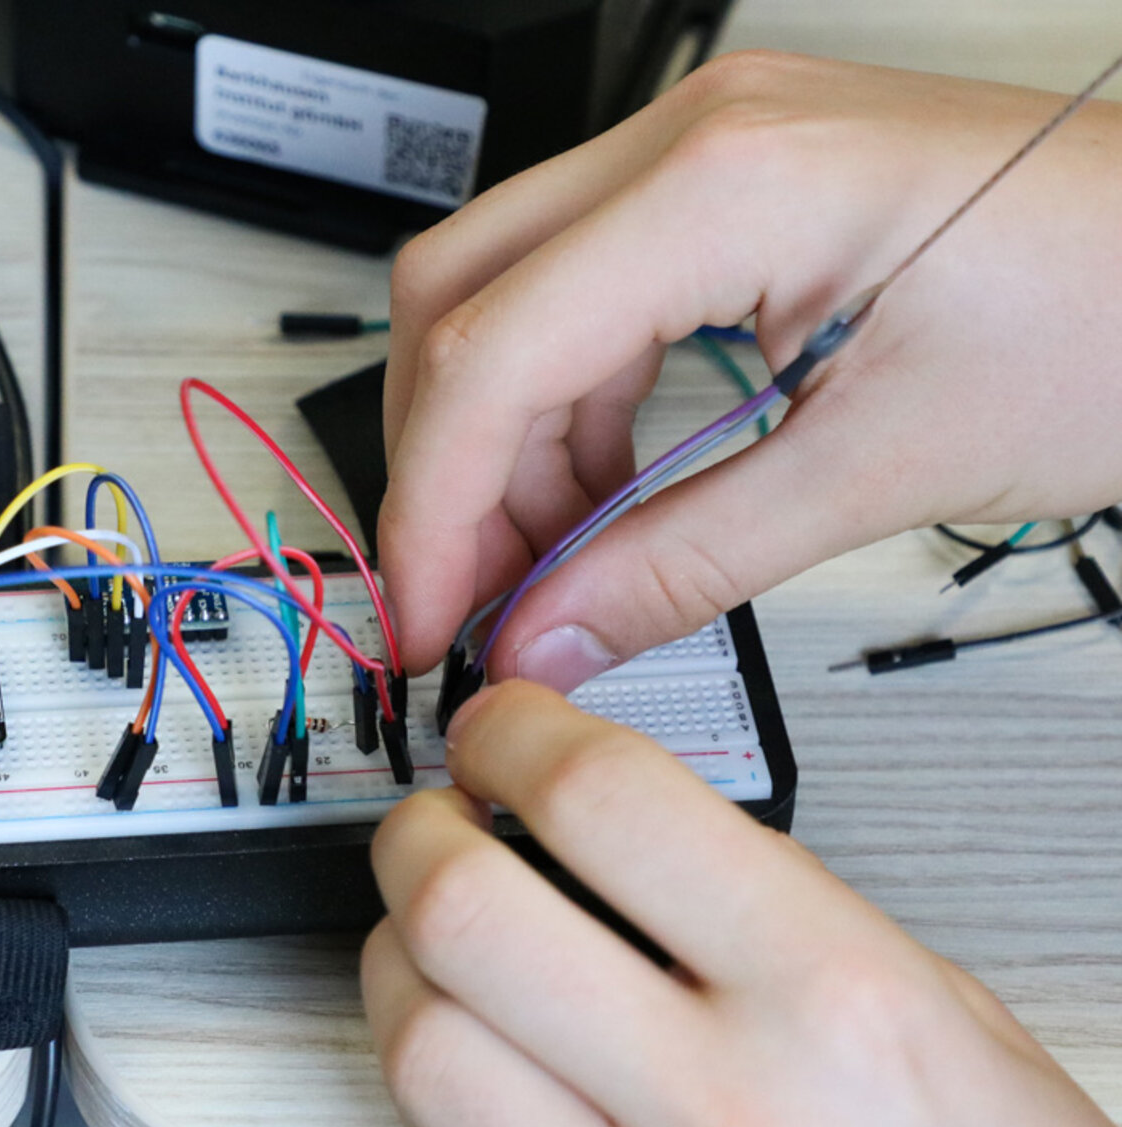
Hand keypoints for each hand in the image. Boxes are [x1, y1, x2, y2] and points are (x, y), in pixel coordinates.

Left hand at [361, 680, 1121, 1126]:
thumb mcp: (939, 1010)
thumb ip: (772, 908)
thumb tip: (622, 832)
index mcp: (833, 1001)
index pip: (605, 803)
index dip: (515, 733)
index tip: (498, 730)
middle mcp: (728, 1111)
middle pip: (466, 917)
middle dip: (416, 837)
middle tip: (435, 822)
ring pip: (423, 1048)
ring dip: (400, 966)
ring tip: (435, 942)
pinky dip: (435, 1095)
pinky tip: (478, 1064)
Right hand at [378, 51, 1121, 687]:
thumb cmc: (1121, 317)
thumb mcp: (885, 469)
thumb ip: (683, 564)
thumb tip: (546, 635)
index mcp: (734, 180)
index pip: (494, 350)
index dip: (436, 507)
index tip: (429, 615)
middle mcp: (697, 136)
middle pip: (455, 299)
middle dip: (443, 466)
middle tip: (468, 595)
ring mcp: (705, 149)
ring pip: (503, 295)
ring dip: (499, 443)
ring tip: (553, 560)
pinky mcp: (724, 186)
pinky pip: (578, 292)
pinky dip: (562, 407)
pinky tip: (602, 489)